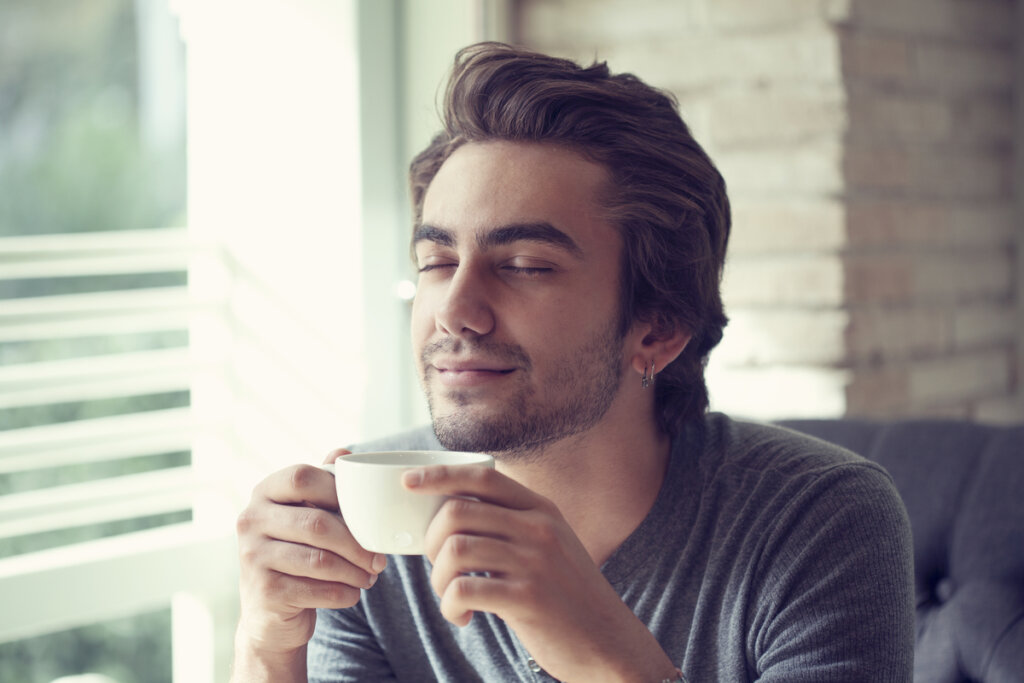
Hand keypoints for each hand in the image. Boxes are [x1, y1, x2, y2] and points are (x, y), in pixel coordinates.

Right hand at [234, 449, 386, 662]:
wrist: (269, 612)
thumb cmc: (297, 552)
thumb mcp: (305, 514)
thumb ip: (323, 483)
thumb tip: (344, 453)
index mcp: (264, 493)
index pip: (302, 477)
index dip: (339, 491)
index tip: (366, 514)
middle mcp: (250, 520)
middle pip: (317, 523)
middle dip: (357, 543)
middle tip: (379, 559)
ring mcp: (252, 556)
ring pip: (320, 560)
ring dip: (355, 571)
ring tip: (370, 576)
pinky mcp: (264, 591)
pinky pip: (317, 590)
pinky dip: (344, 593)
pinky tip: (353, 593)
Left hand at [405, 465, 676, 682]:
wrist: (609, 642)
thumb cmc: (566, 594)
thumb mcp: (549, 544)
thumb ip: (512, 524)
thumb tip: (452, 511)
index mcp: (542, 509)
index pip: (482, 477)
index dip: (440, 475)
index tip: (408, 482)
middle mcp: (539, 528)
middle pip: (457, 512)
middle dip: (431, 540)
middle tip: (438, 567)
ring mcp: (536, 562)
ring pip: (454, 550)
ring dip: (438, 578)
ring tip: (450, 596)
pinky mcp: (529, 598)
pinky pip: (463, 590)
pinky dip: (450, 607)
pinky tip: (463, 617)